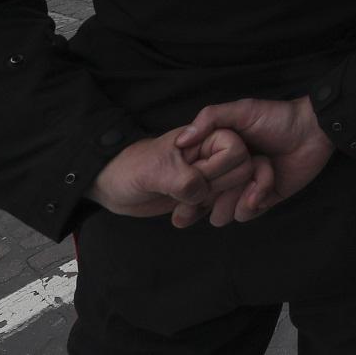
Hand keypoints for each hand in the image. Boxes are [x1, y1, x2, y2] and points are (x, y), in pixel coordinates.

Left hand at [87, 126, 251, 218]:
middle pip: (242, 171)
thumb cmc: (130, 168)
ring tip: (183, 212)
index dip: (220, 170)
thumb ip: (183, 179)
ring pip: (235, 190)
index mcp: (206, 137)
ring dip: (213, 206)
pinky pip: (220, 204)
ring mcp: (209, 173)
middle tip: (193, 198)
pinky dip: (205, 214)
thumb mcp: (154, 171)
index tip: (196, 179)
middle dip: (220, 192)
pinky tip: (182, 217)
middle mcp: (212, 153)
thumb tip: (203, 192)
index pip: (237, 150)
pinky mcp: (202, 192)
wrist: (113, 186)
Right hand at [174, 96, 332, 226]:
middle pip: (200, 204)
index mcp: (215, 157)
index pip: (190, 181)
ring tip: (249, 180)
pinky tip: (263, 188)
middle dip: (206, 200)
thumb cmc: (276, 118)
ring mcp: (243, 190)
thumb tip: (180, 141)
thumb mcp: (241, 111)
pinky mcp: (262, 200)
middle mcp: (226, 177)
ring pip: (221, 214)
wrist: (312, 131)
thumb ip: (209, 119)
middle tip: (216, 188)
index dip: (184, 190)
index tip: (184, 191)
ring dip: (233, 199)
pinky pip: (245, 214)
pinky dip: (251, 203)